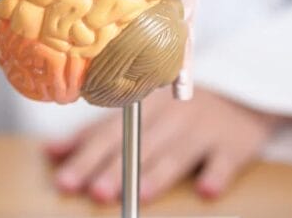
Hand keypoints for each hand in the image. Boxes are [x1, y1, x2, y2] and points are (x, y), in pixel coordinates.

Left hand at [45, 88, 278, 203]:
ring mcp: (203, 128)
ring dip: (158, 174)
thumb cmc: (176, 111)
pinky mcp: (234, 143)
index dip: (85, 158)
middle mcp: (170, 117)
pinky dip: (217, 174)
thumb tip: (50, 151)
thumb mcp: (136, 114)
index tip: (65, 180)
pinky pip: (225, 160)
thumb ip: (95, 133)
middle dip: (115, 169)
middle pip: (138, 146)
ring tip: (141, 196)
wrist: (241, 94)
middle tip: (95, 192)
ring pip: (177, 154)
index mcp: (142, 109)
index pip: (108, 134)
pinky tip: (206, 190)